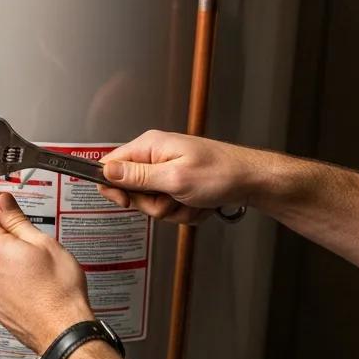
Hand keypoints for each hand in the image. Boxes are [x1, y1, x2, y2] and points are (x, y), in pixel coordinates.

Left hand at [0, 192, 94, 353]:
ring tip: (33, 261)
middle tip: (27, 233)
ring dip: (5, 252)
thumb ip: (16, 219)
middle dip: (1, 229)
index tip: (1, 201)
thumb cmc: (59, 290)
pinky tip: (29, 278)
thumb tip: (2, 202)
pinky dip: (7, 272)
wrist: (63, 331)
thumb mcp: (43, 243)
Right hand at [99, 130, 262, 220]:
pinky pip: (170, 207)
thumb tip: (106, 170)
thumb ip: (137, 176)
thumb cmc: (221, 173)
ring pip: (153, 203)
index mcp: (150, 147)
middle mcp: (156, 157)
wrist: (253, 181)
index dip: (113, 187)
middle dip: (154, 204)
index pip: (110, 165)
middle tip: (173, 198)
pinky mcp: (179, 184)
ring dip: (174, 210)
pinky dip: (185, 211)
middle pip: (132, 190)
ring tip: (193, 200)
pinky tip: (200, 203)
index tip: (126, 202)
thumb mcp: (174, 178)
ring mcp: (168, 171)